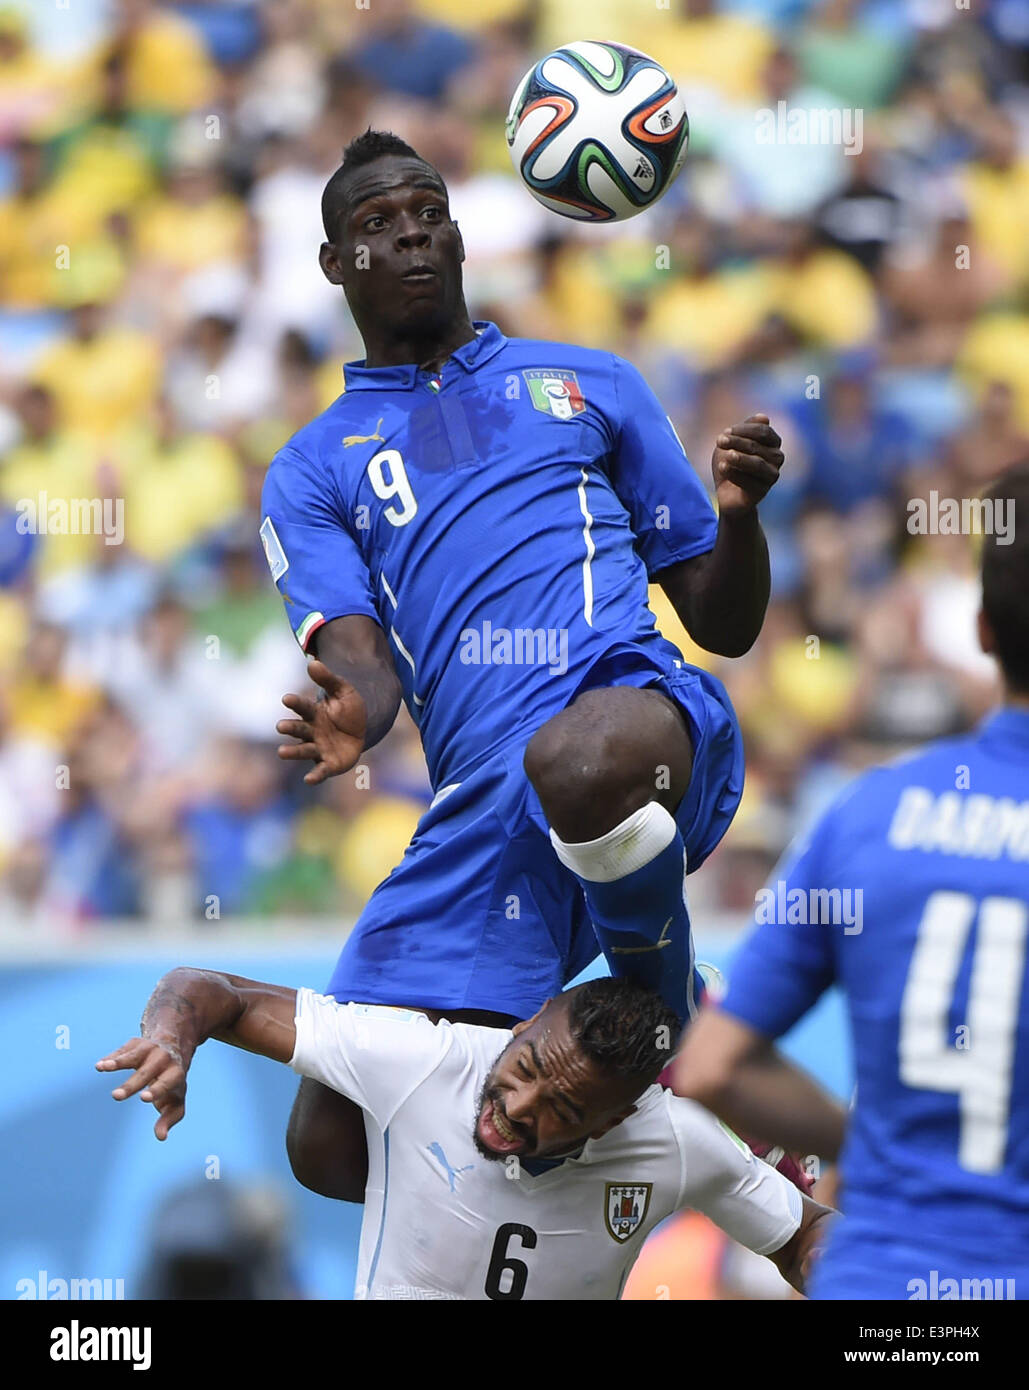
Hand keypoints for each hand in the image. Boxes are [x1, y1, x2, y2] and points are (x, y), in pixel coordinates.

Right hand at [97, 1037, 188, 1140]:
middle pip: (145, 1073)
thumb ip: (168, 1120)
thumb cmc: (173, 1082)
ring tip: (102, 1067)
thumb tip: (161, 1137)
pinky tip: (100, 1065)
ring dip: (117, 1062)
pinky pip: (122, 1051)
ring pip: (132, 1056)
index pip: (166, 1083)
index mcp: (175, 1074)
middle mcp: (163, 1059)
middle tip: (116, 1096)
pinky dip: (112, 1057)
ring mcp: (149, 1049)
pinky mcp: (135, 1043)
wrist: (174, 1048)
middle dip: (131, 1085)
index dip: (156, 1091)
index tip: (144, 1098)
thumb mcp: (175, 1102)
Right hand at [276, 658, 366, 784]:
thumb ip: (328, 679)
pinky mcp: (328, 764)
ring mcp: (319, 748)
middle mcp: (312, 732)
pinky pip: (320, 770)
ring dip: (293, 752)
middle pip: (300, 730)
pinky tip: (308, 780)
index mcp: (314, 713)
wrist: (363, 730)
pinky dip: (315, 775)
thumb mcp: (344, 691)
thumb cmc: (348, 710)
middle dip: (290, 728)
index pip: (303, 707)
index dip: (296, 703)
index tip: (287, 698)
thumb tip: (313, 662)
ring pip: (304, 750)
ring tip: (281, 753)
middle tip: (280, 727)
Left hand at [711, 414, 783, 514]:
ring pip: (757, 464)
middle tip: (719, 440)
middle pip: (756, 446)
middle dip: (736, 442)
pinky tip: (723, 468)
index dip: (744, 430)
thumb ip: (746, 429)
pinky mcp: (763, 491)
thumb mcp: (734, 442)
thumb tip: (764, 417)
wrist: (726, 492)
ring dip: (739, 458)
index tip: (725, 431)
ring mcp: (772, 475)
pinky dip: (735, 474)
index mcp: (773, 442)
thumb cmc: (731, 463)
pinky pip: (750, 482)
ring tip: (725, 455)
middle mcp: (777, 458)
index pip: (763, 431)